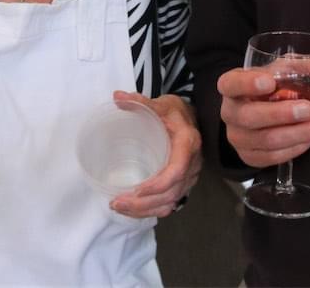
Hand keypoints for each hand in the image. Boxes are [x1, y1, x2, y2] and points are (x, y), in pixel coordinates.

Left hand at [109, 91, 201, 218]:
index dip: (157, 184)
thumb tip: (117, 97)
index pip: (176, 171)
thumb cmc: (174, 111)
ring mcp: (189, 176)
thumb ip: (140, 102)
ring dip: (145, 210)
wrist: (190, 117)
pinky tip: (133, 209)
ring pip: (170, 202)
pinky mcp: (183, 184)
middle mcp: (192, 164)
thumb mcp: (160, 103)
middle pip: (171, 193)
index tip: (136, 190)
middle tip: (117, 203)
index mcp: (187, 143)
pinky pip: (170, 203)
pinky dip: (152, 210)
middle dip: (144, 203)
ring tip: (120, 207)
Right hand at [218, 63, 309, 168]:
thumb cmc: (269, 87)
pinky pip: (273, 157)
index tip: (270, 81)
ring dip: (299, 133)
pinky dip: (296, 148)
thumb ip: (308, 67)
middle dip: (282, 114)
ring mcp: (238, 138)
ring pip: (267, 140)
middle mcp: (230, 113)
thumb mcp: (281, 70)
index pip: (231, 84)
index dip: (247, 83)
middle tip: (309, 108)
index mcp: (231, 86)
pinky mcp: (250, 157)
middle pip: (251, 117)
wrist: (256, 112)